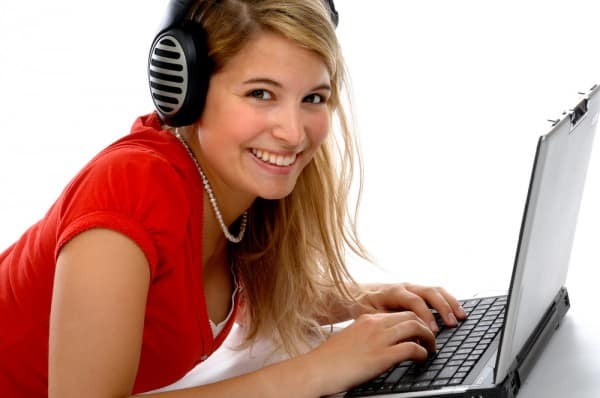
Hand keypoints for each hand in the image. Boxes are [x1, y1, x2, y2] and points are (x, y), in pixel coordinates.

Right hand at [305, 311, 435, 395]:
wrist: (317, 369)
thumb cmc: (330, 359)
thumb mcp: (351, 338)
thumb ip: (368, 335)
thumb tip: (383, 343)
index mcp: (367, 318)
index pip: (399, 312)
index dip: (414, 320)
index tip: (420, 330)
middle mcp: (375, 324)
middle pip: (411, 315)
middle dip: (426, 326)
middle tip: (431, 339)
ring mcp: (379, 339)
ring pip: (415, 327)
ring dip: (428, 338)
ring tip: (431, 348)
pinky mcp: (382, 356)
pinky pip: (412, 348)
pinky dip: (422, 353)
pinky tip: (422, 359)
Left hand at [357, 283, 466, 332]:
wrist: (356, 294)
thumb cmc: (363, 306)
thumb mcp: (371, 316)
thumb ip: (387, 323)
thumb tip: (403, 335)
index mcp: (393, 292)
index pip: (415, 301)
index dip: (426, 316)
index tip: (433, 331)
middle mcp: (405, 287)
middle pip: (429, 292)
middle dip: (443, 308)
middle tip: (452, 324)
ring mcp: (412, 288)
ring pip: (435, 290)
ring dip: (450, 303)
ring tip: (461, 317)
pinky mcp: (416, 292)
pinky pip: (435, 293)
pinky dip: (447, 301)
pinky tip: (456, 311)